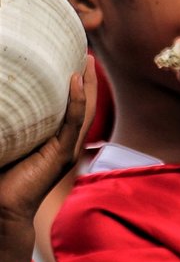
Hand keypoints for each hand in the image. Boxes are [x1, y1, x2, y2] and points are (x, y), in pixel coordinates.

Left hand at [0, 55, 96, 226]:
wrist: (2, 209)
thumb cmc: (3, 175)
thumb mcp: (13, 140)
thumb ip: (16, 121)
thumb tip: (5, 92)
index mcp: (58, 140)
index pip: (75, 106)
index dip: (80, 83)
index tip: (78, 58)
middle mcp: (68, 143)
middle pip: (86, 104)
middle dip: (88, 78)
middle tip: (86, 52)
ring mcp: (68, 149)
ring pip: (85, 110)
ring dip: (88, 84)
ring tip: (87, 60)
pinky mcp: (62, 156)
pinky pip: (73, 123)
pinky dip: (78, 102)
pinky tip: (77, 81)